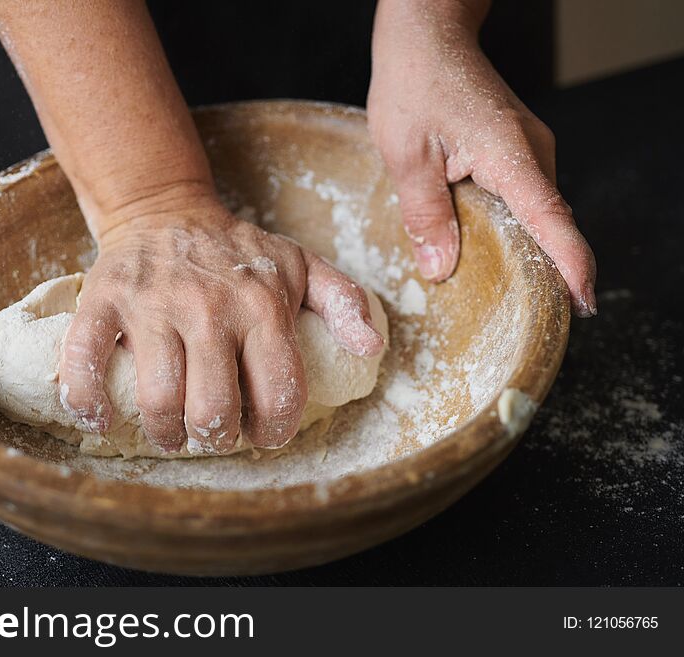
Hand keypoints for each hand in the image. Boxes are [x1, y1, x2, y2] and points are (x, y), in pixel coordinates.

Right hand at [58, 198, 384, 452]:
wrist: (165, 208)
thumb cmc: (238, 251)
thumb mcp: (301, 265)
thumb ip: (343, 302)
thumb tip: (370, 348)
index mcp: (262, 305)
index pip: (278, 393)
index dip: (273, 430)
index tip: (262, 434)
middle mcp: (208, 306)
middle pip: (213, 408)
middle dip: (216, 437)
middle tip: (214, 434)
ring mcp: (152, 304)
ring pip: (158, 399)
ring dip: (165, 433)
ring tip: (171, 433)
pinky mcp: (105, 300)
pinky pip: (85, 361)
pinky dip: (87, 402)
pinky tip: (102, 418)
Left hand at [367, 0, 596, 316]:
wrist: (427, 36)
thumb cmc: (415, 84)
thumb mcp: (407, 157)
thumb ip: (425, 215)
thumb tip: (440, 269)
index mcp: (510, 154)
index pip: (552, 220)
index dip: (570, 265)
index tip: (583, 302)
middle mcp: (533, 152)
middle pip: (548, 223)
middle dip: (542, 270)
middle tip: (523, 317)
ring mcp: (529, 149)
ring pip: (533, 211)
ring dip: (521, 248)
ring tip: (500, 291)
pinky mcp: (516, 150)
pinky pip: (521, 197)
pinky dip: (508, 225)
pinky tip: (481, 247)